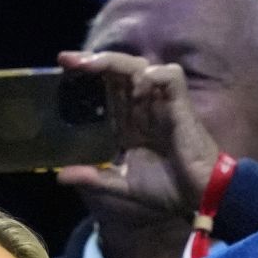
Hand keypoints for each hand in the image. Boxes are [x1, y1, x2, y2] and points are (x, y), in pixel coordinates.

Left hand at [55, 50, 222, 218]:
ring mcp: (161, 102)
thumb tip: (60, 176)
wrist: (197, 197)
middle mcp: (142, 106)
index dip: (86, 75)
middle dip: (93, 60)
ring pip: (139, 66)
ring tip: (92, 65)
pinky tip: (139, 83)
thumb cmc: (166, 189)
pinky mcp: (180, 104)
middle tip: (67, 60)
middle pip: (117, 70)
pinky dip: (154, 75)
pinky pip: (170, 76)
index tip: (62, 67)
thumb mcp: (122, 184)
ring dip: (115, 62)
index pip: (105, 87)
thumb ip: (94, 178)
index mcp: (128, 120)